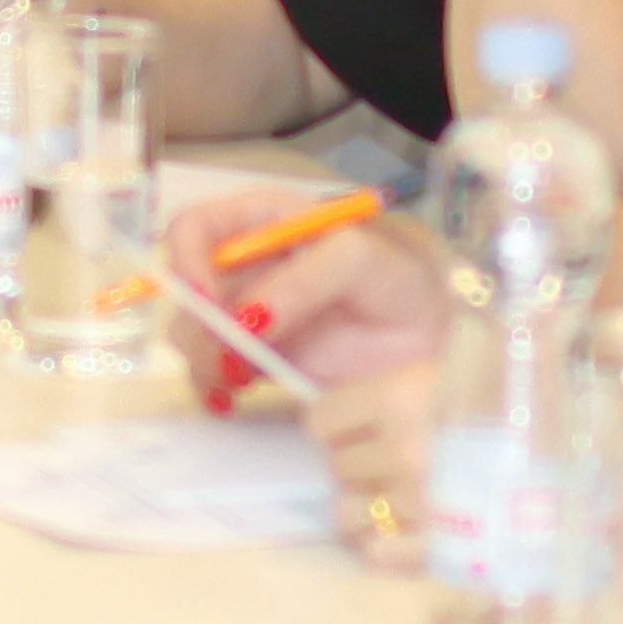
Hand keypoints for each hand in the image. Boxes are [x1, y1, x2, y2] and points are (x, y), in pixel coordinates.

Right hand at [159, 193, 442, 391]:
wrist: (435, 341)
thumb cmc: (404, 280)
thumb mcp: (362, 260)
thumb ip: (302, 279)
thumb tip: (244, 319)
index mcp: (266, 222)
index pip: (195, 228)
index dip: (187, 261)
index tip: (207, 303)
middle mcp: (248, 266)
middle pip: (187, 289)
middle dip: (199, 326)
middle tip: (232, 359)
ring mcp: (251, 315)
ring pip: (192, 334)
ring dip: (204, 360)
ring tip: (241, 382)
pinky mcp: (259, 359)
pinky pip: (211, 372)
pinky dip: (211, 388)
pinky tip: (231, 401)